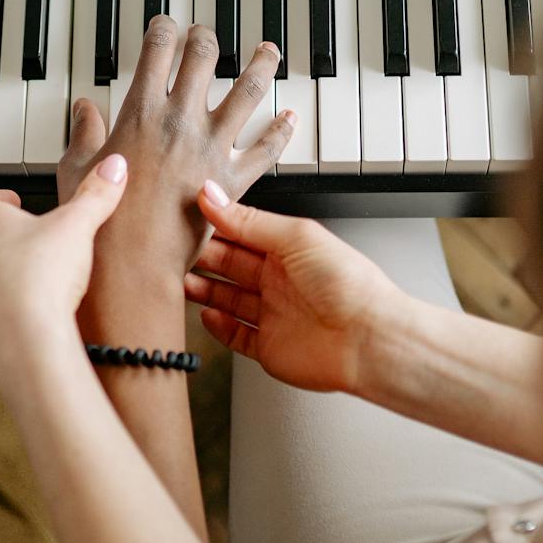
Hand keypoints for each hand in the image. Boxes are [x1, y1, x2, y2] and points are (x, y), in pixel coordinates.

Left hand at [0, 154, 128, 366]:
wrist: (27, 341)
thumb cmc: (42, 278)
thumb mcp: (78, 226)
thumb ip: (95, 195)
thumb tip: (114, 165)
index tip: (16, 200)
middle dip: (5, 240)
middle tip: (34, 240)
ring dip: (4, 278)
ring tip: (36, 281)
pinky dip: (7, 315)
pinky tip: (32, 318)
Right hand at [57, 16, 295, 282]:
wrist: (130, 266)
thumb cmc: (101, 226)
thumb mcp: (77, 169)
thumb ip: (83, 133)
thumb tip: (83, 109)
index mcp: (141, 111)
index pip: (157, 49)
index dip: (164, 29)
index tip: (166, 26)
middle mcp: (181, 120)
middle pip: (203, 56)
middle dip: (206, 37)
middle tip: (207, 34)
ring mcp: (211, 147)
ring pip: (248, 91)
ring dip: (261, 65)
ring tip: (269, 51)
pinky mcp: (233, 180)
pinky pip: (267, 149)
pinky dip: (283, 131)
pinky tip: (290, 117)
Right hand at [183, 183, 403, 393]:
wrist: (368, 339)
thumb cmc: (348, 284)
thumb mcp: (295, 237)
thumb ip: (248, 220)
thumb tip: (211, 195)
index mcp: (288, 249)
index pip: (242, 232)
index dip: (214, 226)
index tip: (185, 217)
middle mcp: (280, 281)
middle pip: (230, 265)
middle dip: (203, 256)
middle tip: (174, 248)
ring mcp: (273, 314)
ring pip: (227, 298)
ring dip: (203, 289)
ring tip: (179, 279)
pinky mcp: (269, 346)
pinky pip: (236, 335)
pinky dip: (218, 326)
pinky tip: (205, 314)